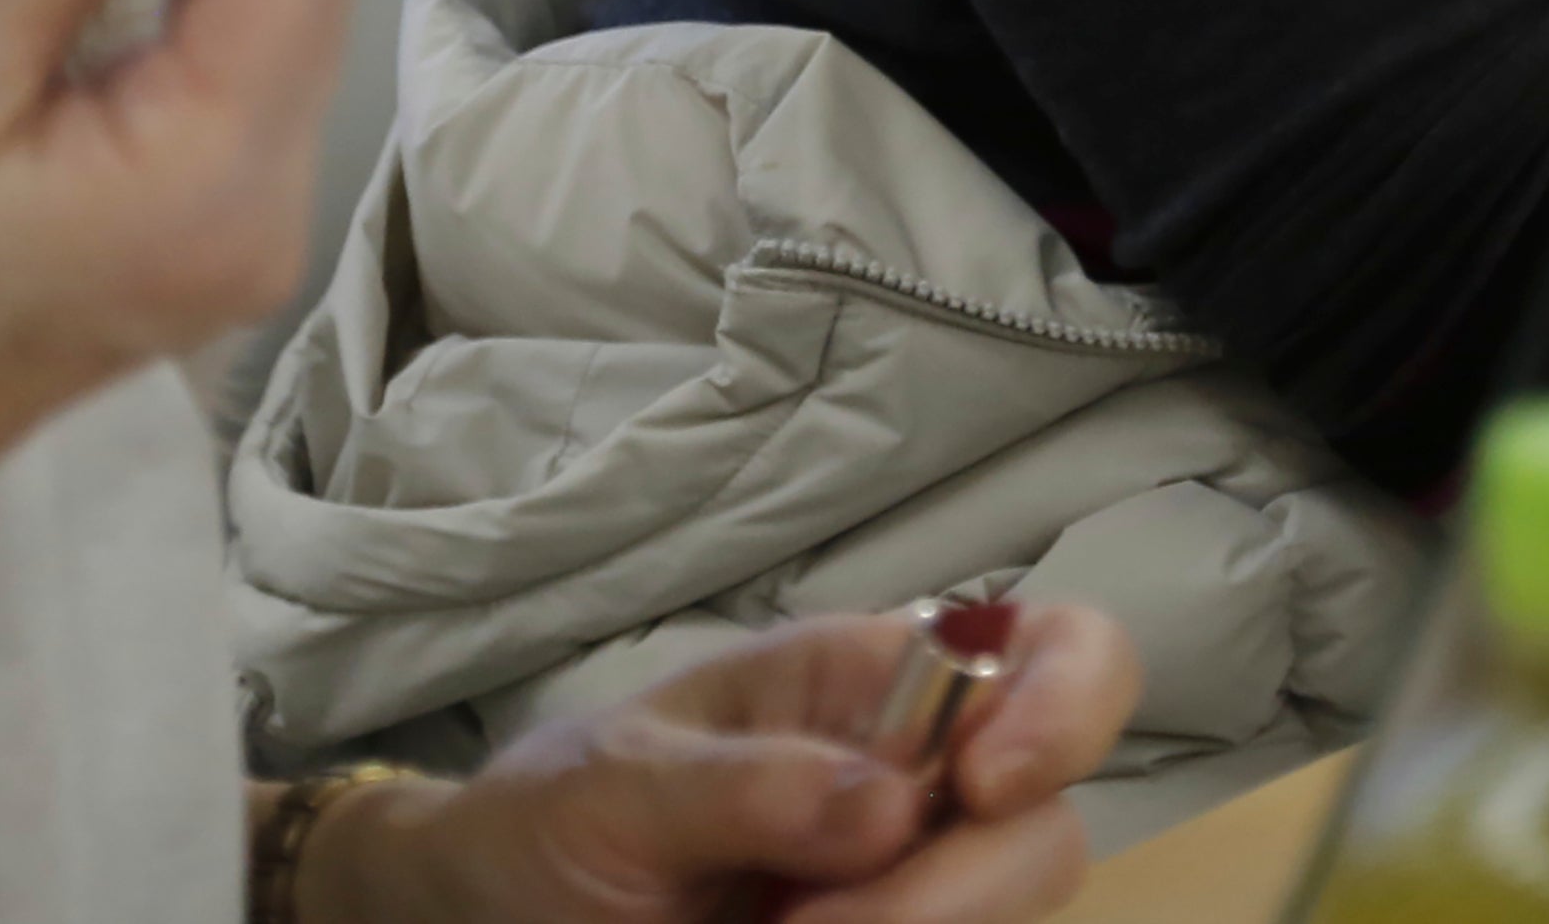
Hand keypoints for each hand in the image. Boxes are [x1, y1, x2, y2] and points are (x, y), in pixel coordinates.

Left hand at [331, 608, 1140, 923]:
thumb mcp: (615, 788)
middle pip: (1045, 829)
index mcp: (870, 686)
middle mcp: (917, 782)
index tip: (985, 788)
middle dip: (949, 895)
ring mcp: (910, 885)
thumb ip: (749, 786)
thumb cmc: (543, 822)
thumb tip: (891, 806)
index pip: (1058, 650)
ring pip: (1011, 915)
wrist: (480, 920)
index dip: (1068, 707)